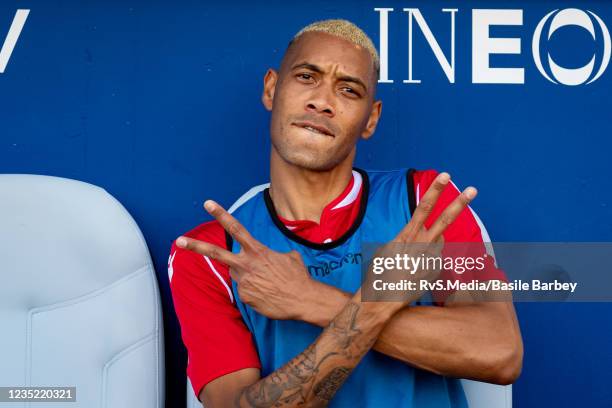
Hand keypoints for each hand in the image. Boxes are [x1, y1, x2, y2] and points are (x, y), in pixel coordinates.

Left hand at [176, 200, 316, 320]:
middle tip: (179, 240)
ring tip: (269, 283)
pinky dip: (255, 292)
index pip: (236, 228)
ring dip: (249, 277)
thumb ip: (274, 254)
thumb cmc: (298, 277)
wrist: (303, 300)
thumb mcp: (290, 257)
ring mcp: (243, 282)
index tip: (208, 204)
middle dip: (196, 246)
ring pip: (237, 275)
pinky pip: (246, 292)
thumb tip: (272, 258)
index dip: (221, 215)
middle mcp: (246, 265)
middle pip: (216, 253)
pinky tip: (268, 295)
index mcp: (257, 251)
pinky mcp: (245, 297)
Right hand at [365, 172, 476, 303]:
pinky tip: (415, 271)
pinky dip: (427, 261)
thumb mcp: (388, 249)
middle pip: (444, 219)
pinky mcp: (435, 271)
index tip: (446, 175)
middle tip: (473, 190)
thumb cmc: (379, 271)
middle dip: (459, 203)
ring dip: (431, 242)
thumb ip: (407, 238)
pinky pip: (435, 259)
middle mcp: (421, 245)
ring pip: (439, 241)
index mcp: (407, 235)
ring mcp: (431, 259)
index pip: (424, 207)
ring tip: (413, 256)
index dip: (435, 190)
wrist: (380, 298)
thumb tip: (424, 234)